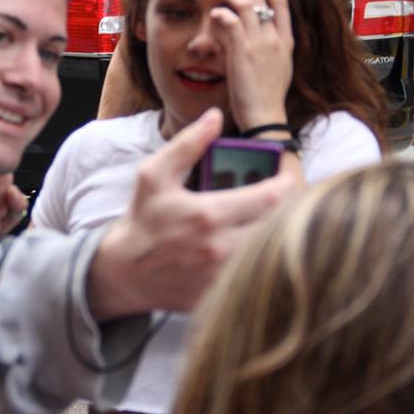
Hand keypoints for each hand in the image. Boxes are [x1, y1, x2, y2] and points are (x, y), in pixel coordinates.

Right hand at [87, 108, 295, 319]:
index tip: (289, 176)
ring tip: (278, 222)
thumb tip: (216, 117)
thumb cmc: (143, 220)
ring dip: (278, 235)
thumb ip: (187, 144)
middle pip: (278, 226)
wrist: (123, 273)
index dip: (288, 183)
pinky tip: (260, 251)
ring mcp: (221, 277)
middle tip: (290, 199)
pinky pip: (255, 278)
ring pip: (270, 253)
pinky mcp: (222, 296)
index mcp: (207, 214)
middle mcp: (219, 248)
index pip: (269, 197)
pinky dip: (263, 262)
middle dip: (289, 210)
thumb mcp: (154, 175)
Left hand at [211, 0, 293, 130]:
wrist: (265, 117)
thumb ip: (263, 49)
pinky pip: (231, 20)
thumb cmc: (266, 100)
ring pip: (245, 4)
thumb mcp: (274, 70)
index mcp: (286, 42)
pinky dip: (222, 12)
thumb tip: (241, 33)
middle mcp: (275, 38)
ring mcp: (261, 43)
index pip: (280, 2)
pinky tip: (215, 13)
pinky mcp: (244, 51)